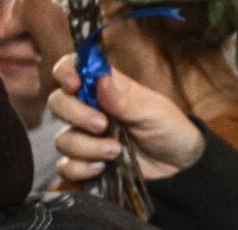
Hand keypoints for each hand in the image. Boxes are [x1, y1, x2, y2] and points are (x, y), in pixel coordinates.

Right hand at [47, 54, 205, 182]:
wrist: (178, 162)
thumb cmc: (168, 127)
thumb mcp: (152, 111)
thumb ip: (124, 100)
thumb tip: (100, 80)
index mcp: (108, 88)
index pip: (76, 69)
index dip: (66, 72)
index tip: (74, 84)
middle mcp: (92, 109)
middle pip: (58, 103)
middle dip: (76, 114)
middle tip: (102, 125)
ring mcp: (86, 136)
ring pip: (63, 139)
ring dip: (87, 147)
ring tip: (116, 151)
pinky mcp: (86, 162)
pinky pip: (66, 166)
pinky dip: (81, 168)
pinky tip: (101, 168)